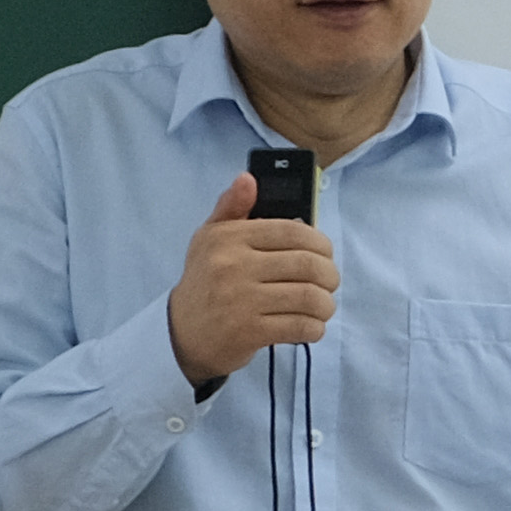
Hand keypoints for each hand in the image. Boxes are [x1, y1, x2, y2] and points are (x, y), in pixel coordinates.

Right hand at [166, 172, 336, 392]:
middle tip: (329, 282)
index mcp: (228, 238)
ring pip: (308, 297)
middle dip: (329, 275)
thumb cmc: (205, 280)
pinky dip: (314, 327)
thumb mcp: (210, 238)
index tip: (326, 253)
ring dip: (325, 304)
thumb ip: (232, 207)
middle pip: (306, 265)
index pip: (292, 231)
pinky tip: (312, 325)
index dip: (320, 242)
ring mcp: (241, 301)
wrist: (181, 333)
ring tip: (323, 305)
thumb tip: (248, 178)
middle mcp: (233, 266)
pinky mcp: (248, 332)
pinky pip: (299, 326)